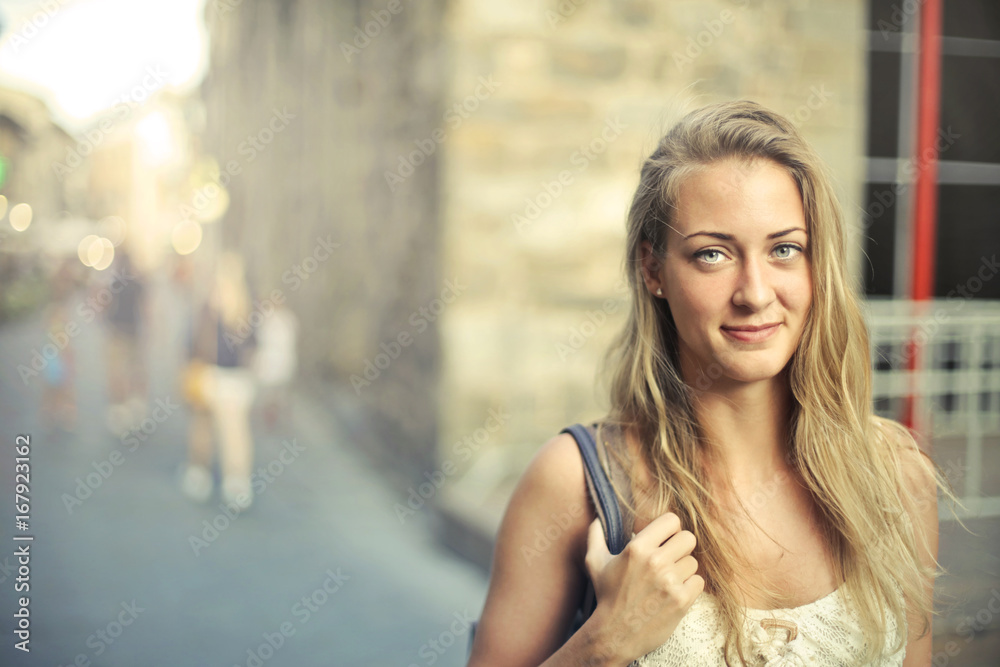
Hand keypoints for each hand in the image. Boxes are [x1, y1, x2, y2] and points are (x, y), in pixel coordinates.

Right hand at [583, 513, 704, 662]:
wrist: (615, 634)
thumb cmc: (606, 596)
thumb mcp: (594, 563)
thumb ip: (595, 535)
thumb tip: (598, 518)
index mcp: (637, 548)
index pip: (672, 520)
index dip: (670, 529)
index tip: (664, 539)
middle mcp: (655, 562)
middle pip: (688, 539)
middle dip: (680, 547)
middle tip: (671, 558)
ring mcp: (670, 582)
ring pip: (693, 562)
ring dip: (683, 569)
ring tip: (669, 579)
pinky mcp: (681, 600)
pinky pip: (699, 581)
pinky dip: (690, 586)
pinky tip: (676, 592)